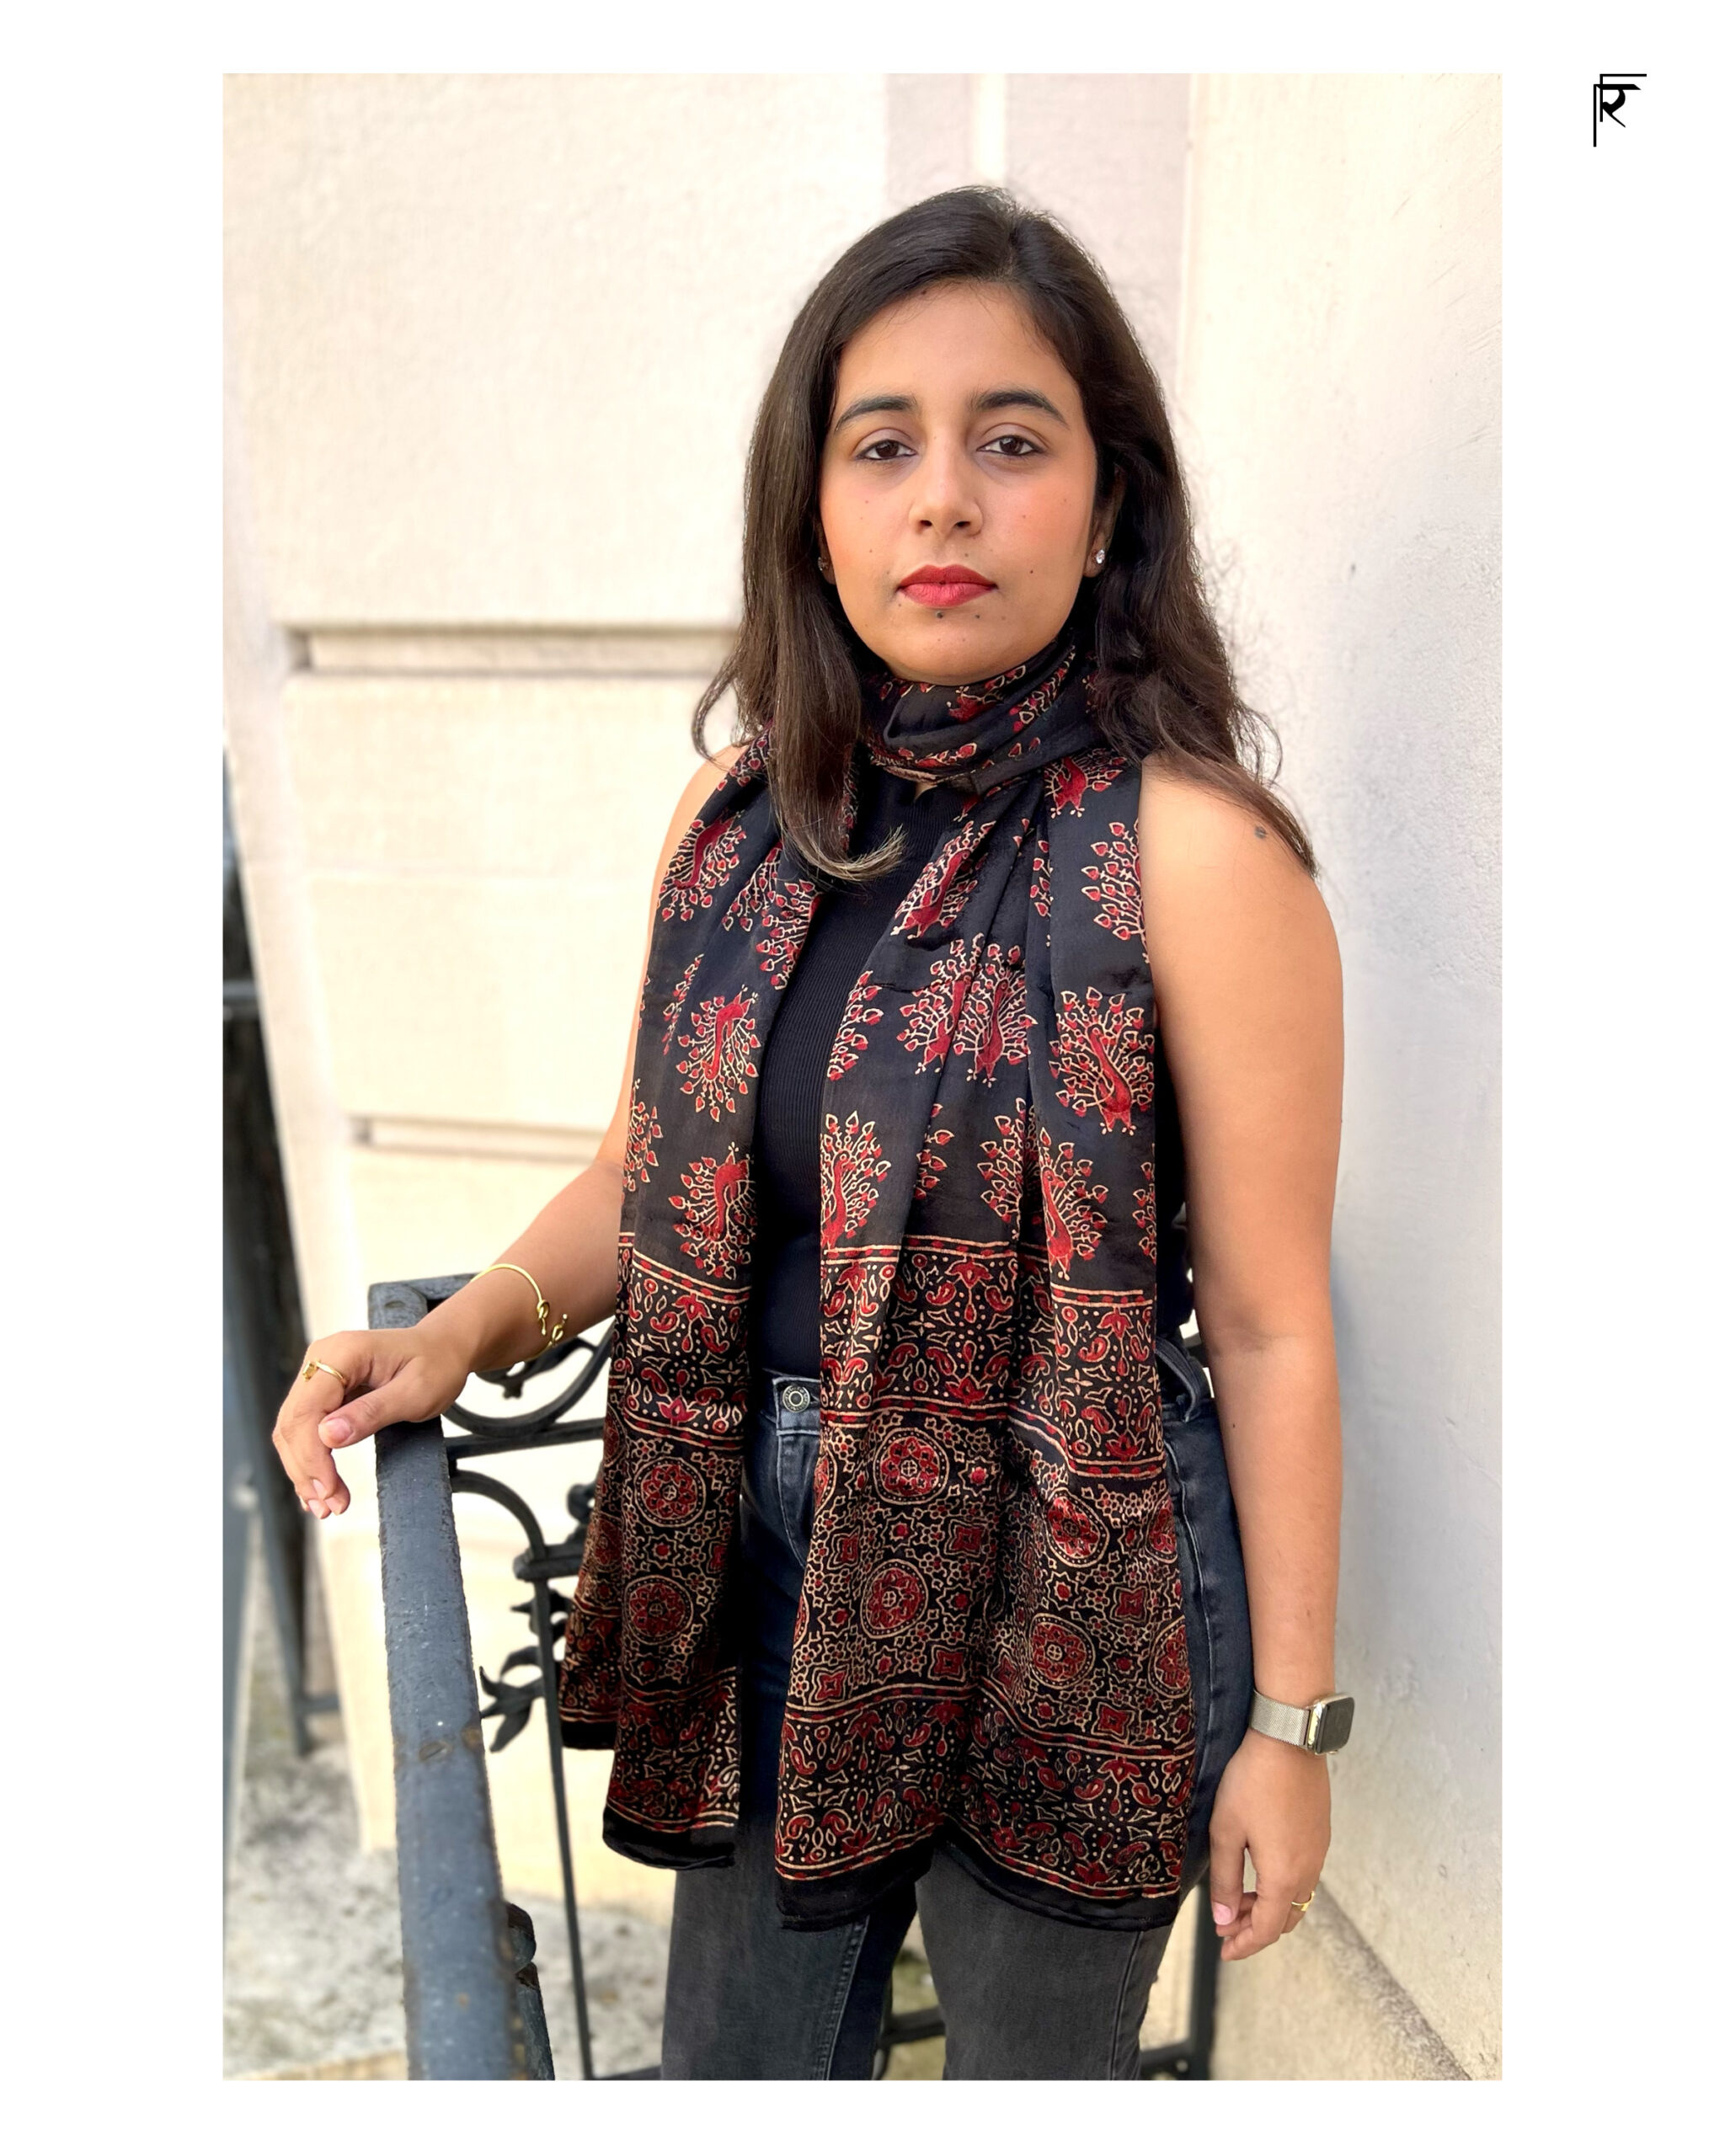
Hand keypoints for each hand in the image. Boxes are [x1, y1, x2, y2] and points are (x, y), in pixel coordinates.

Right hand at [271, 1325, 472, 1519]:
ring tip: (326, 1507)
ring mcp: (319, 1374)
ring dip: (305, 1471)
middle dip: (307, 1470)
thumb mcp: (415, 1393)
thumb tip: (326, 1436)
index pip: (308, 1410)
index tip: (329, 1490)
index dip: (312, 1455)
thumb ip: (372, 1412)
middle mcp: (321, 1359)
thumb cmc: (436, 1366)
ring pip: (293, 1430)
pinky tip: (318, 1489)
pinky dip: (309, 1460)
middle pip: (293, 1423)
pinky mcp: (323, 1391)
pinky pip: (305, 1428)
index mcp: (342, 1353)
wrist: (444, 1349)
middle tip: (329, 1508)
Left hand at [1207, 1727, 1330, 1960]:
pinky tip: (1261, 1870)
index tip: (1225, 1950)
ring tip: (1239, 1898)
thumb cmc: (1253, 1781)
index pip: (1267, 1928)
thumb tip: (1224, 1917)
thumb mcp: (1226, 1831)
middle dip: (1256, 1928)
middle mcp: (1309, 1870)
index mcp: (1284, 1876)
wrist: (1289, 1739)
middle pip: (1287, 1918)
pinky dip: (1283, 1886)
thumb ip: (1225, 1879)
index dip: (1245, 1944)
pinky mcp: (1320, 1833)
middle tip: (1227, 1925)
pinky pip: (1305, 1875)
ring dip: (1270, 1906)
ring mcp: (1319, 1851)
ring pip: (1298, 1897)